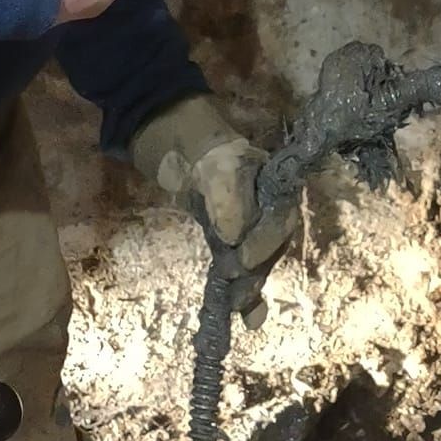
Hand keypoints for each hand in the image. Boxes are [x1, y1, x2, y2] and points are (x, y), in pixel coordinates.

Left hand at [127, 94, 298, 325]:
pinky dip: (238, 286)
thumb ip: (229, 200)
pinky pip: (235, 259)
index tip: (240, 260)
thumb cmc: (192, 138)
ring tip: (243, 314)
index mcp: (272, 182)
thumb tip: (235, 238)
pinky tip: (245, 316)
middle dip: (256, 271)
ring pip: (255, 256)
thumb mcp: (214, 164)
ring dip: (249, 286)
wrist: (162, 124)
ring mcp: (244, 217)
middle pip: (272, 244)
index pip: (279, 219)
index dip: (263, 242)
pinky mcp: (223, 230)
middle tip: (237, 295)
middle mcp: (265, 201)